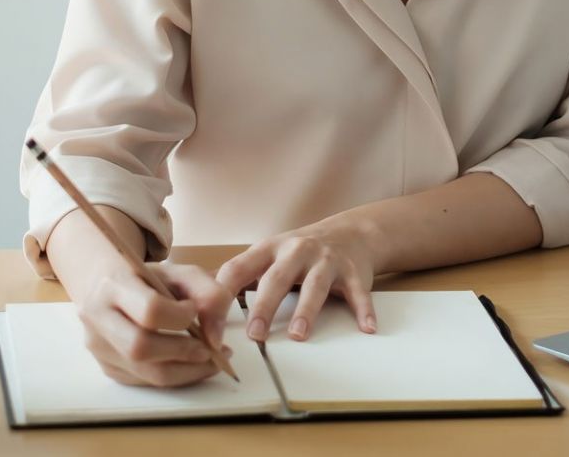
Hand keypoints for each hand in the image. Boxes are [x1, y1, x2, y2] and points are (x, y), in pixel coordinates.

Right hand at [74, 261, 235, 387]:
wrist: (109, 286)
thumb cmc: (149, 279)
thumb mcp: (182, 273)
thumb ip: (210, 294)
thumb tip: (215, 339)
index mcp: (114, 283)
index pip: (149, 309)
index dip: (180, 316)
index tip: (193, 311)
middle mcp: (97, 316)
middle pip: (141, 348)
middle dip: (183, 352)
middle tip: (210, 350)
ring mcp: (97, 346)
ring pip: (146, 373)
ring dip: (187, 371)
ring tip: (209, 360)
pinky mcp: (106, 367)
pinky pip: (145, 382)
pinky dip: (174, 376)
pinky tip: (189, 364)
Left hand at [216, 215, 380, 341]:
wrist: (351, 233)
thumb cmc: (300, 253)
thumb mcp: (269, 256)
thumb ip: (242, 277)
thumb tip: (202, 304)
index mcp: (268, 250)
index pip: (237, 270)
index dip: (221, 298)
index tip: (211, 328)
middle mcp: (297, 252)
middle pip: (277, 278)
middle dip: (264, 306)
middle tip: (255, 334)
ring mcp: (326, 261)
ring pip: (315, 286)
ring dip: (307, 311)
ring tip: (298, 335)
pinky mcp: (353, 272)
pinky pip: (358, 293)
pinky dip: (363, 310)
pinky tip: (366, 328)